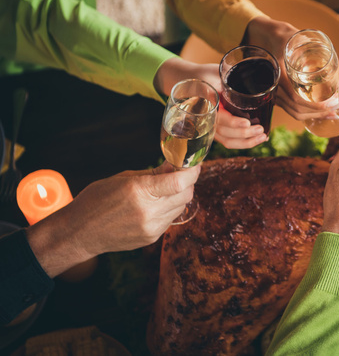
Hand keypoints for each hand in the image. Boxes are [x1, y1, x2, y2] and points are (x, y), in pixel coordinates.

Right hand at [27, 163, 200, 276]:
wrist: (79, 233)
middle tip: (180, 175)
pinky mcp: (152, 238)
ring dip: (178, 196)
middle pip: (185, 194)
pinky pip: (170, 219)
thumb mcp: (124, 179)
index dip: (192, 172)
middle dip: (187, 183)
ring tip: (163, 191)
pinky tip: (154, 206)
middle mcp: (148, 211)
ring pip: (181, 207)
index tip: (194, 164)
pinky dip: (169, 209)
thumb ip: (153, 173)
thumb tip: (175, 166)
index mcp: (139, 191)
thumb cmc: (96, 200)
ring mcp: (151, 227)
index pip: (179, 182)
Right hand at [154, 58, 266, 148]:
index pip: (219, 117)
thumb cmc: (206, 76)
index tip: (246, 122)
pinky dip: (243, 143)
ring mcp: (211, 126)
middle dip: (244, 134)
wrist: (193, 80)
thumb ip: (228, 79)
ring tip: (263, 137)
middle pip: (225, 132)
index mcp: (206, 104)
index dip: (233, 122)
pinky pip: (229, 140)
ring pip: (227, 140)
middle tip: (260, 129)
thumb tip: (249, 80)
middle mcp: (207, 119)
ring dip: (246, 142)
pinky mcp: (218, 129)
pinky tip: (258, 139)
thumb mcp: (216, 73)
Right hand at [246, 16, 338, 121]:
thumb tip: (336, 67)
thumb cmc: (287, 37)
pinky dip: (306, 113)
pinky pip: (290, 109)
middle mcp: (274, 85)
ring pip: (293, 111)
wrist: (272, 37)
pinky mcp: (278, 94)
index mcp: (279, 74)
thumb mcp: (300, 41)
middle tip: (334, 110)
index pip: (295, 98)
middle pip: (296, 109)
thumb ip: (314, 50)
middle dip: (317, 113)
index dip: (314, 105)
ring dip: (313, 115)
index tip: (329, 105)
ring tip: (330, 113)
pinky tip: (319, 113)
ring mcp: (274, 91)